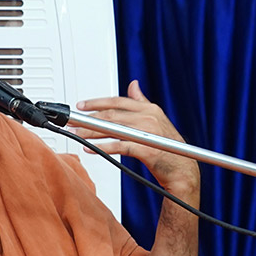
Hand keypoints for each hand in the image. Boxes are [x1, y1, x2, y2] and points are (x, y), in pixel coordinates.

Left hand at [76, 80, 198, 203]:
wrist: (183, 170)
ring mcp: (148, 133)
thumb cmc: (168, 147)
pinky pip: (119, 147)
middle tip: (73, 121)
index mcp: (150, 109)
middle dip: (89, 118)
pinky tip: (91, 149)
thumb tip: (133, 85)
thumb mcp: (157, 120)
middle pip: (112, 115)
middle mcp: (149, 118)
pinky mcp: (146, 150)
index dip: (97, 102)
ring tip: (77, 134)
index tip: (82, 105)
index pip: (118, 101)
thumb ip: (142, 102)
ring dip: (90, 132)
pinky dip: (103, 148)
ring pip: (112, 129)